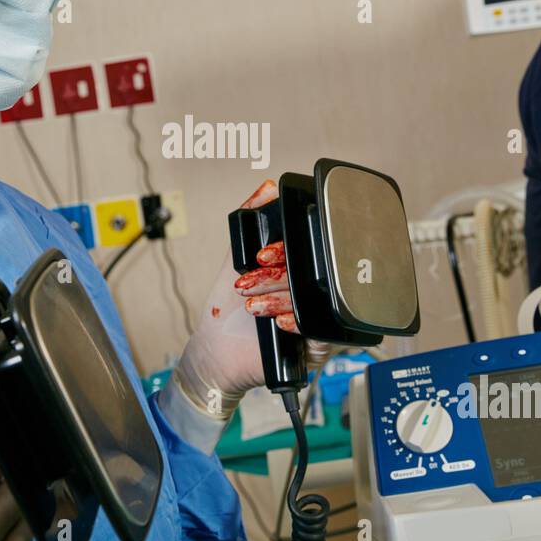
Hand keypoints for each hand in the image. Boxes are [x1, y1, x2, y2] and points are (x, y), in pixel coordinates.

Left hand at [167, 181, 332, 423]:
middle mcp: (313, 291)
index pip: (309, 248)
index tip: (264, 255)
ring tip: (254, 305)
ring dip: (281, 298)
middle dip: (279, 275)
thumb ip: (251, 220)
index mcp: (299, 269)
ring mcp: (319, 317)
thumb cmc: (227, 310)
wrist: (216, 351)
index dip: (287, 249)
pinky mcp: (319, 344)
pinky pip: (323, 330)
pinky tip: (277, 321)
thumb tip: (268, 189)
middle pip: (315, 272)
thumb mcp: (235, 259)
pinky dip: (297, 322)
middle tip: (251, 280)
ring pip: (317, 299)